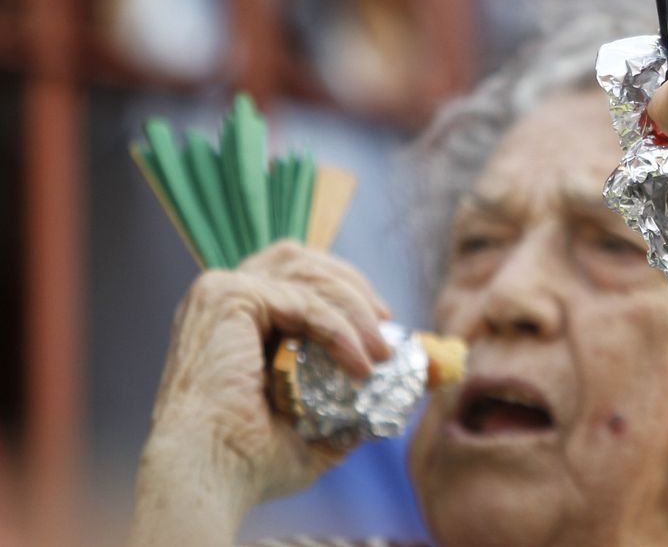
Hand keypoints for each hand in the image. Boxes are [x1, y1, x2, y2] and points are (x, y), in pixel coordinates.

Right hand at [137, 242, 392, 517]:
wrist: (207, 475)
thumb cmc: (246, 462)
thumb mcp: (305, 428)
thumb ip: (338, 408)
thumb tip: (382, 408)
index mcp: (232, 316)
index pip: (297, 274)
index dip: (345, 289)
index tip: (382, 321)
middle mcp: (221, 294)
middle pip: (306, 264)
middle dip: (356, 291)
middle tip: (387, 331)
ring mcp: (220, 291)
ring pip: (311, 277)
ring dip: (356, 312)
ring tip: (380, 354)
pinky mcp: (229, 297)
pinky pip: (305, 301)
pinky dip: (340, 329)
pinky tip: (360, 362)